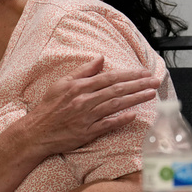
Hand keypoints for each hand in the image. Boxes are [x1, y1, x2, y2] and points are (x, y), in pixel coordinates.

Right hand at [26, 56, 159, 156]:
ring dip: (135, 99)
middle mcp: (84, 100)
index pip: (109, 77)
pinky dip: (121, 120)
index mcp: (79, 86)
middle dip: (138, 84)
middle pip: (116, 90)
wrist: (36, 131)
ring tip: (151, 94)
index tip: (144, 72)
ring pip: (115, 105)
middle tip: (155, 81)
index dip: (129, 74)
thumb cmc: (48, 107)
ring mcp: (86, 117)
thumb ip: (82, 71)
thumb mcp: (61, 83)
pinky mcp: (87, 132)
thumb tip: (100, 59)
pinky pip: (107, 125)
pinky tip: (134, 115)